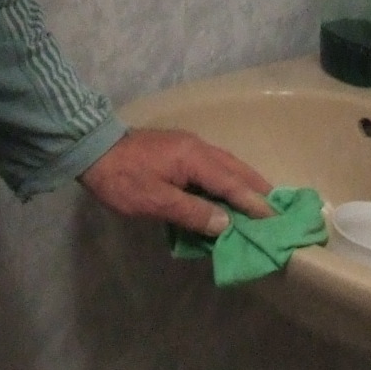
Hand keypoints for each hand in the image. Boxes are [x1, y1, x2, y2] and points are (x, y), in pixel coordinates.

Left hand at [78, 128, 272, 238]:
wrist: (91, 150)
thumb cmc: (122, 179)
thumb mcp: (155, 202)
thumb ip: (192, 212)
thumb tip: (225, 223)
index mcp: (194, 159)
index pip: (232, 184)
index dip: (254, 202)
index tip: (275, 218)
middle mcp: (197, 148)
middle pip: (235, 168)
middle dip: (257, 187)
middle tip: (279, 206)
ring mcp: (188, 145)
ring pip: (226, 163)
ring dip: (244, 181)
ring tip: (260, 198)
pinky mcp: (178, 148)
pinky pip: (213, 163)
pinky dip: (228, 177)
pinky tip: (228, 188)